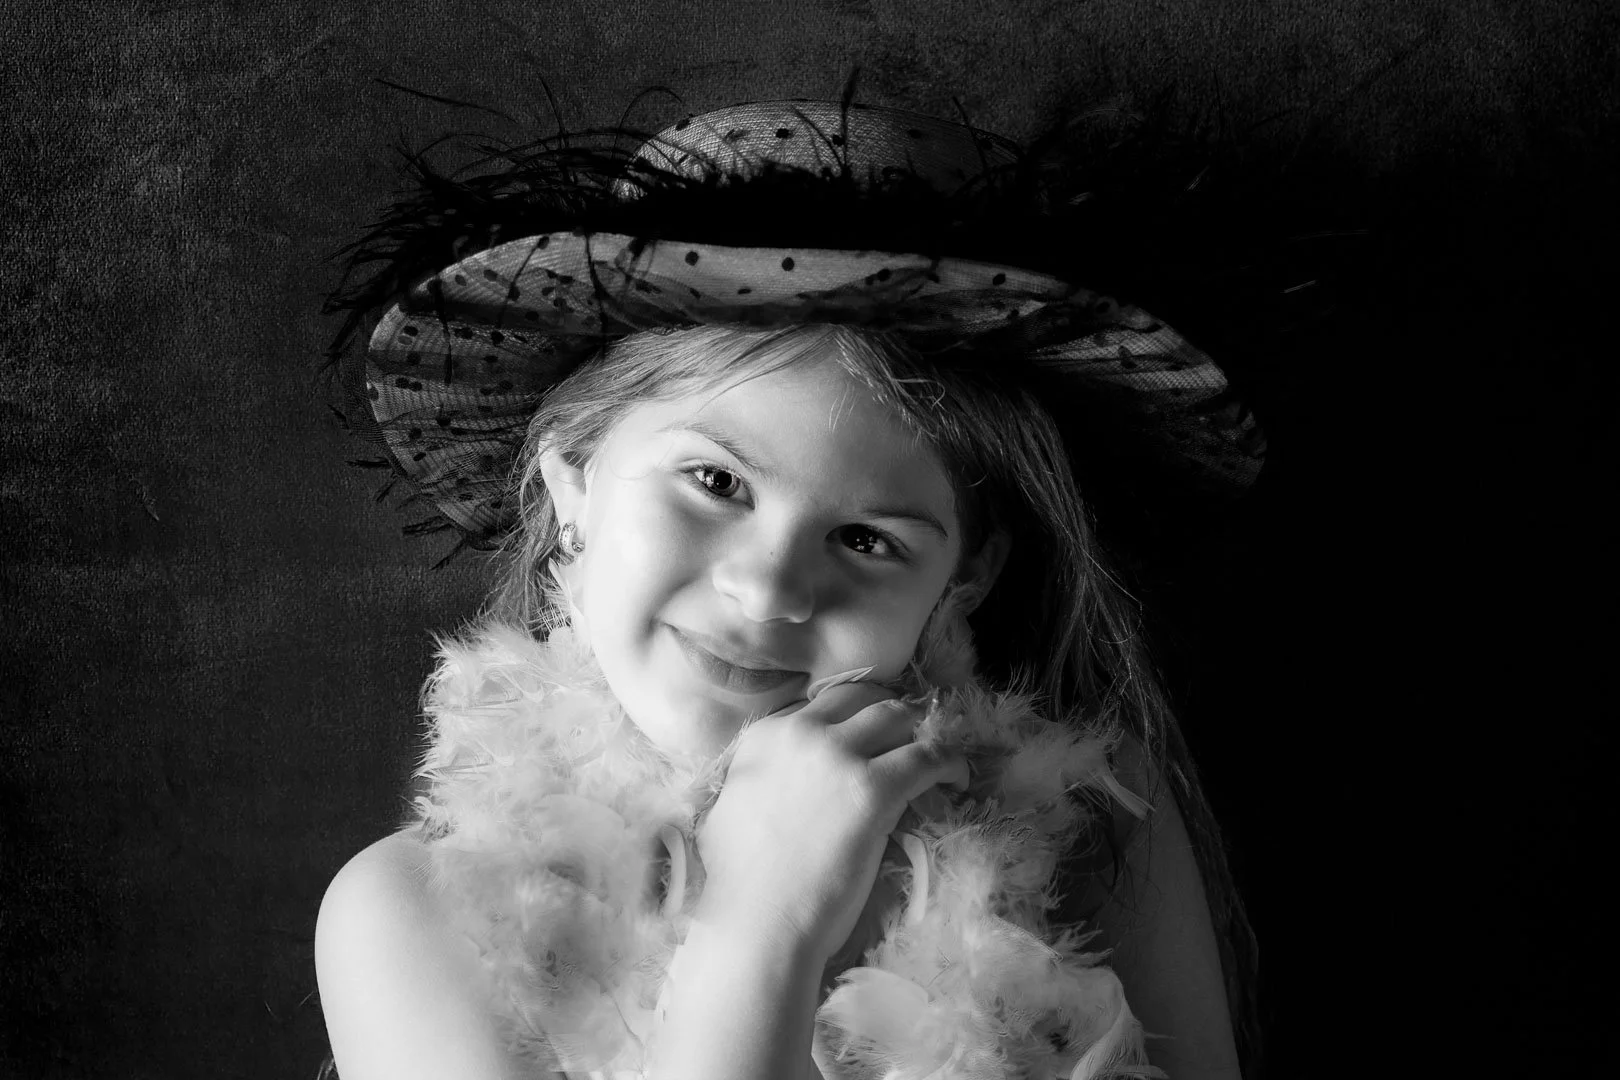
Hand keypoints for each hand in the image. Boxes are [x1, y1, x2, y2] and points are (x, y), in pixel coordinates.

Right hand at [691, 683, 967, 965]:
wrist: (758, 921)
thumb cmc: (740, 882)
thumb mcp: (734, 806)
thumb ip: (761, 777)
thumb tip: (776, 781)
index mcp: (766, 736)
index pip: (822, 706)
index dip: (851, 723)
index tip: (868, 744)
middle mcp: (802, 732)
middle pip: (863, 700)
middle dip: (888, 720)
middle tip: (903, 747)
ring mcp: (839, 756)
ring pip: (898, 717)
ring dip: (918, 735)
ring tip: (933, 764)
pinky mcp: (875, 787)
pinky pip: (929, 756)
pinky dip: (949, 763)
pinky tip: (955, 780)